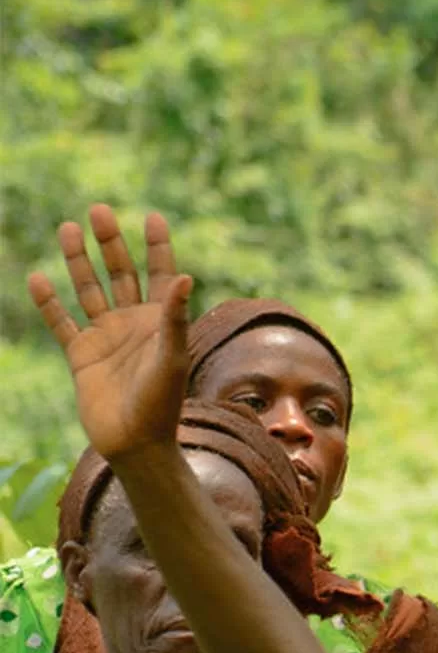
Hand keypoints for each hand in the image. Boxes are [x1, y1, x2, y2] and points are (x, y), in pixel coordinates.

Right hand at [27, 205, 193, 460]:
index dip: (157, 246)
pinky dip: (48, 302)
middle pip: (121, 273)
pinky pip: (60, 322)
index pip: (160, 274)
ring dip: (79, 261)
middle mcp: (133, 323)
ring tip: (68, 228)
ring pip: (89, 289)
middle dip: (111, 243)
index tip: (152, 216)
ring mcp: (106, 336)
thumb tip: (185, 276)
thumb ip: (176, 317)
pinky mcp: (80, 355)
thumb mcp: (172, 356)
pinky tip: (37, 278)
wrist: (135, 442)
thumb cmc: (162, 402)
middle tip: (98, 210)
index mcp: (162, 321)